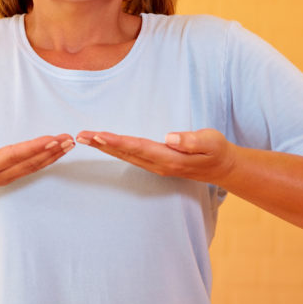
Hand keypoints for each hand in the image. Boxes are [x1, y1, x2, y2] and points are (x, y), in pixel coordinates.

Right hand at [0, 134, 74, 191]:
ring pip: (30, 168)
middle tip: (70, 140)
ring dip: (50, 158)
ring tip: (67, 146)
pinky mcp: (1, 178)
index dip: (35, 147)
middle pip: (29, 163)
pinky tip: (51, 156)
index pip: (15, 155)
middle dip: (51, 152)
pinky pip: (26, 170)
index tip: (53, 139)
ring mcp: (0, 179)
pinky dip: (42, 162)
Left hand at [74, 129, 235, 183]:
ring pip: (125, 156)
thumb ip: (191, 141)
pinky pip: (130, 156)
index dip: (118, 142)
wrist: (221, 167)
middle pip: (125, 153)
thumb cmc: (216, 151)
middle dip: (102, 144)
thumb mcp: (210, 142)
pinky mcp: (155, 163)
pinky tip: (104, 144)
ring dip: (104, 147)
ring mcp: (155, 166)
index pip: (138, 148)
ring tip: (85, 138)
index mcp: (169, 158)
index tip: (100, 136)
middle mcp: (158, 164)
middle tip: (81, 136)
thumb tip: (170, 138)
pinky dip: (114, 150)